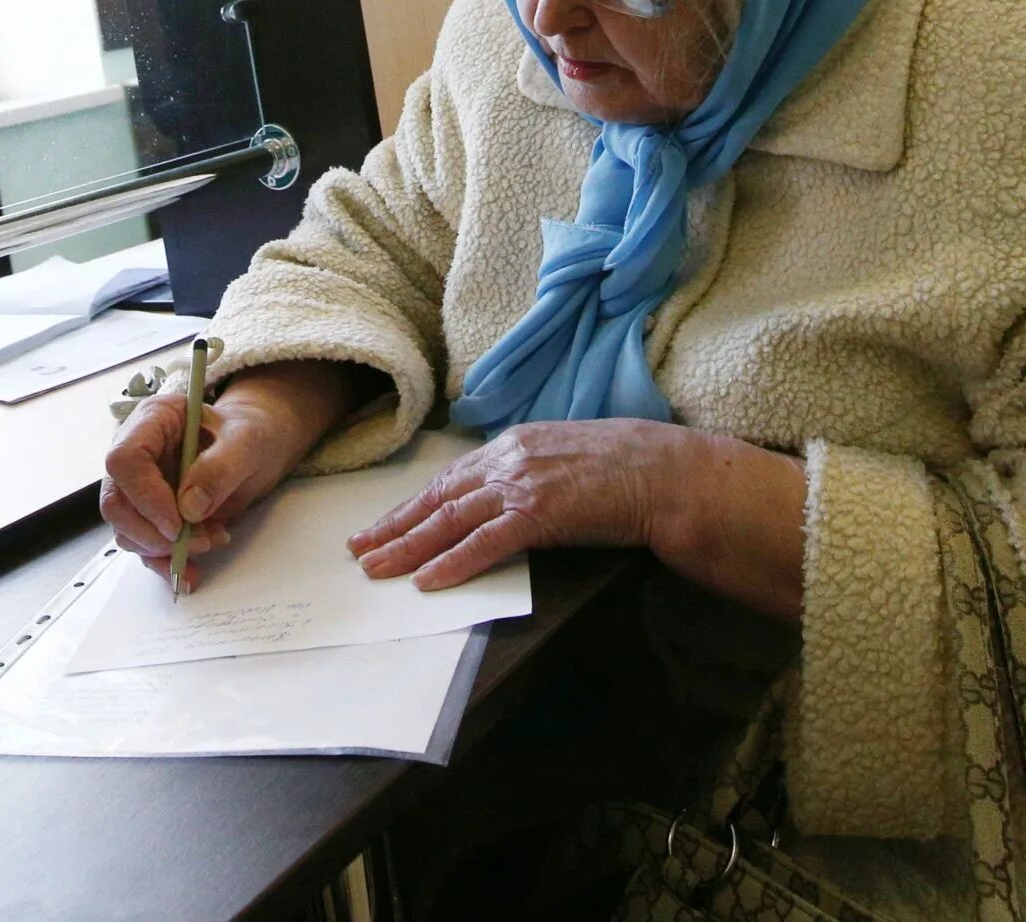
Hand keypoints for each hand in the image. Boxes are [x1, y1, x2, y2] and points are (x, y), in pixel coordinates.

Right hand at [98, 385, 311, 590]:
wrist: (254, 449)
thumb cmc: (249, 434)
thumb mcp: (247, 443)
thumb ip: (220, 469)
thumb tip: (189, 508)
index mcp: (153, 421)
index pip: (125, 459)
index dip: (145, 496)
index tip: (177, 523)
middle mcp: (137, 453)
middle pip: (116, 500)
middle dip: (152, 532)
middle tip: (194, 541)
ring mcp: (140, 485)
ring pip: (126, 529)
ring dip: (165, 548)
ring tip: (210, 540)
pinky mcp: (150, 513)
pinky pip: (145, 546)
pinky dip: (166, 562)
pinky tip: (192, 569)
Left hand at [348, 420, 682, 590]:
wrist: (666, 472)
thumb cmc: (627, 467)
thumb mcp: (565, 457)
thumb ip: (530, 472)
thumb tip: (504, 499)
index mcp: (513, 444)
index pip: (449, 479)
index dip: (412, 504)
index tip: (383, 523)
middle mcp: (508, 459)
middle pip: (438, 499)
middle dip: (394, 526)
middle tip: (359, 550)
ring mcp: (522, 485)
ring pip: (450, 520)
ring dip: (408, 548)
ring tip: (377, 569)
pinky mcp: (539, 514)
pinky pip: (485, 544)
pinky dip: (452, 563)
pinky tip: (427, 581)